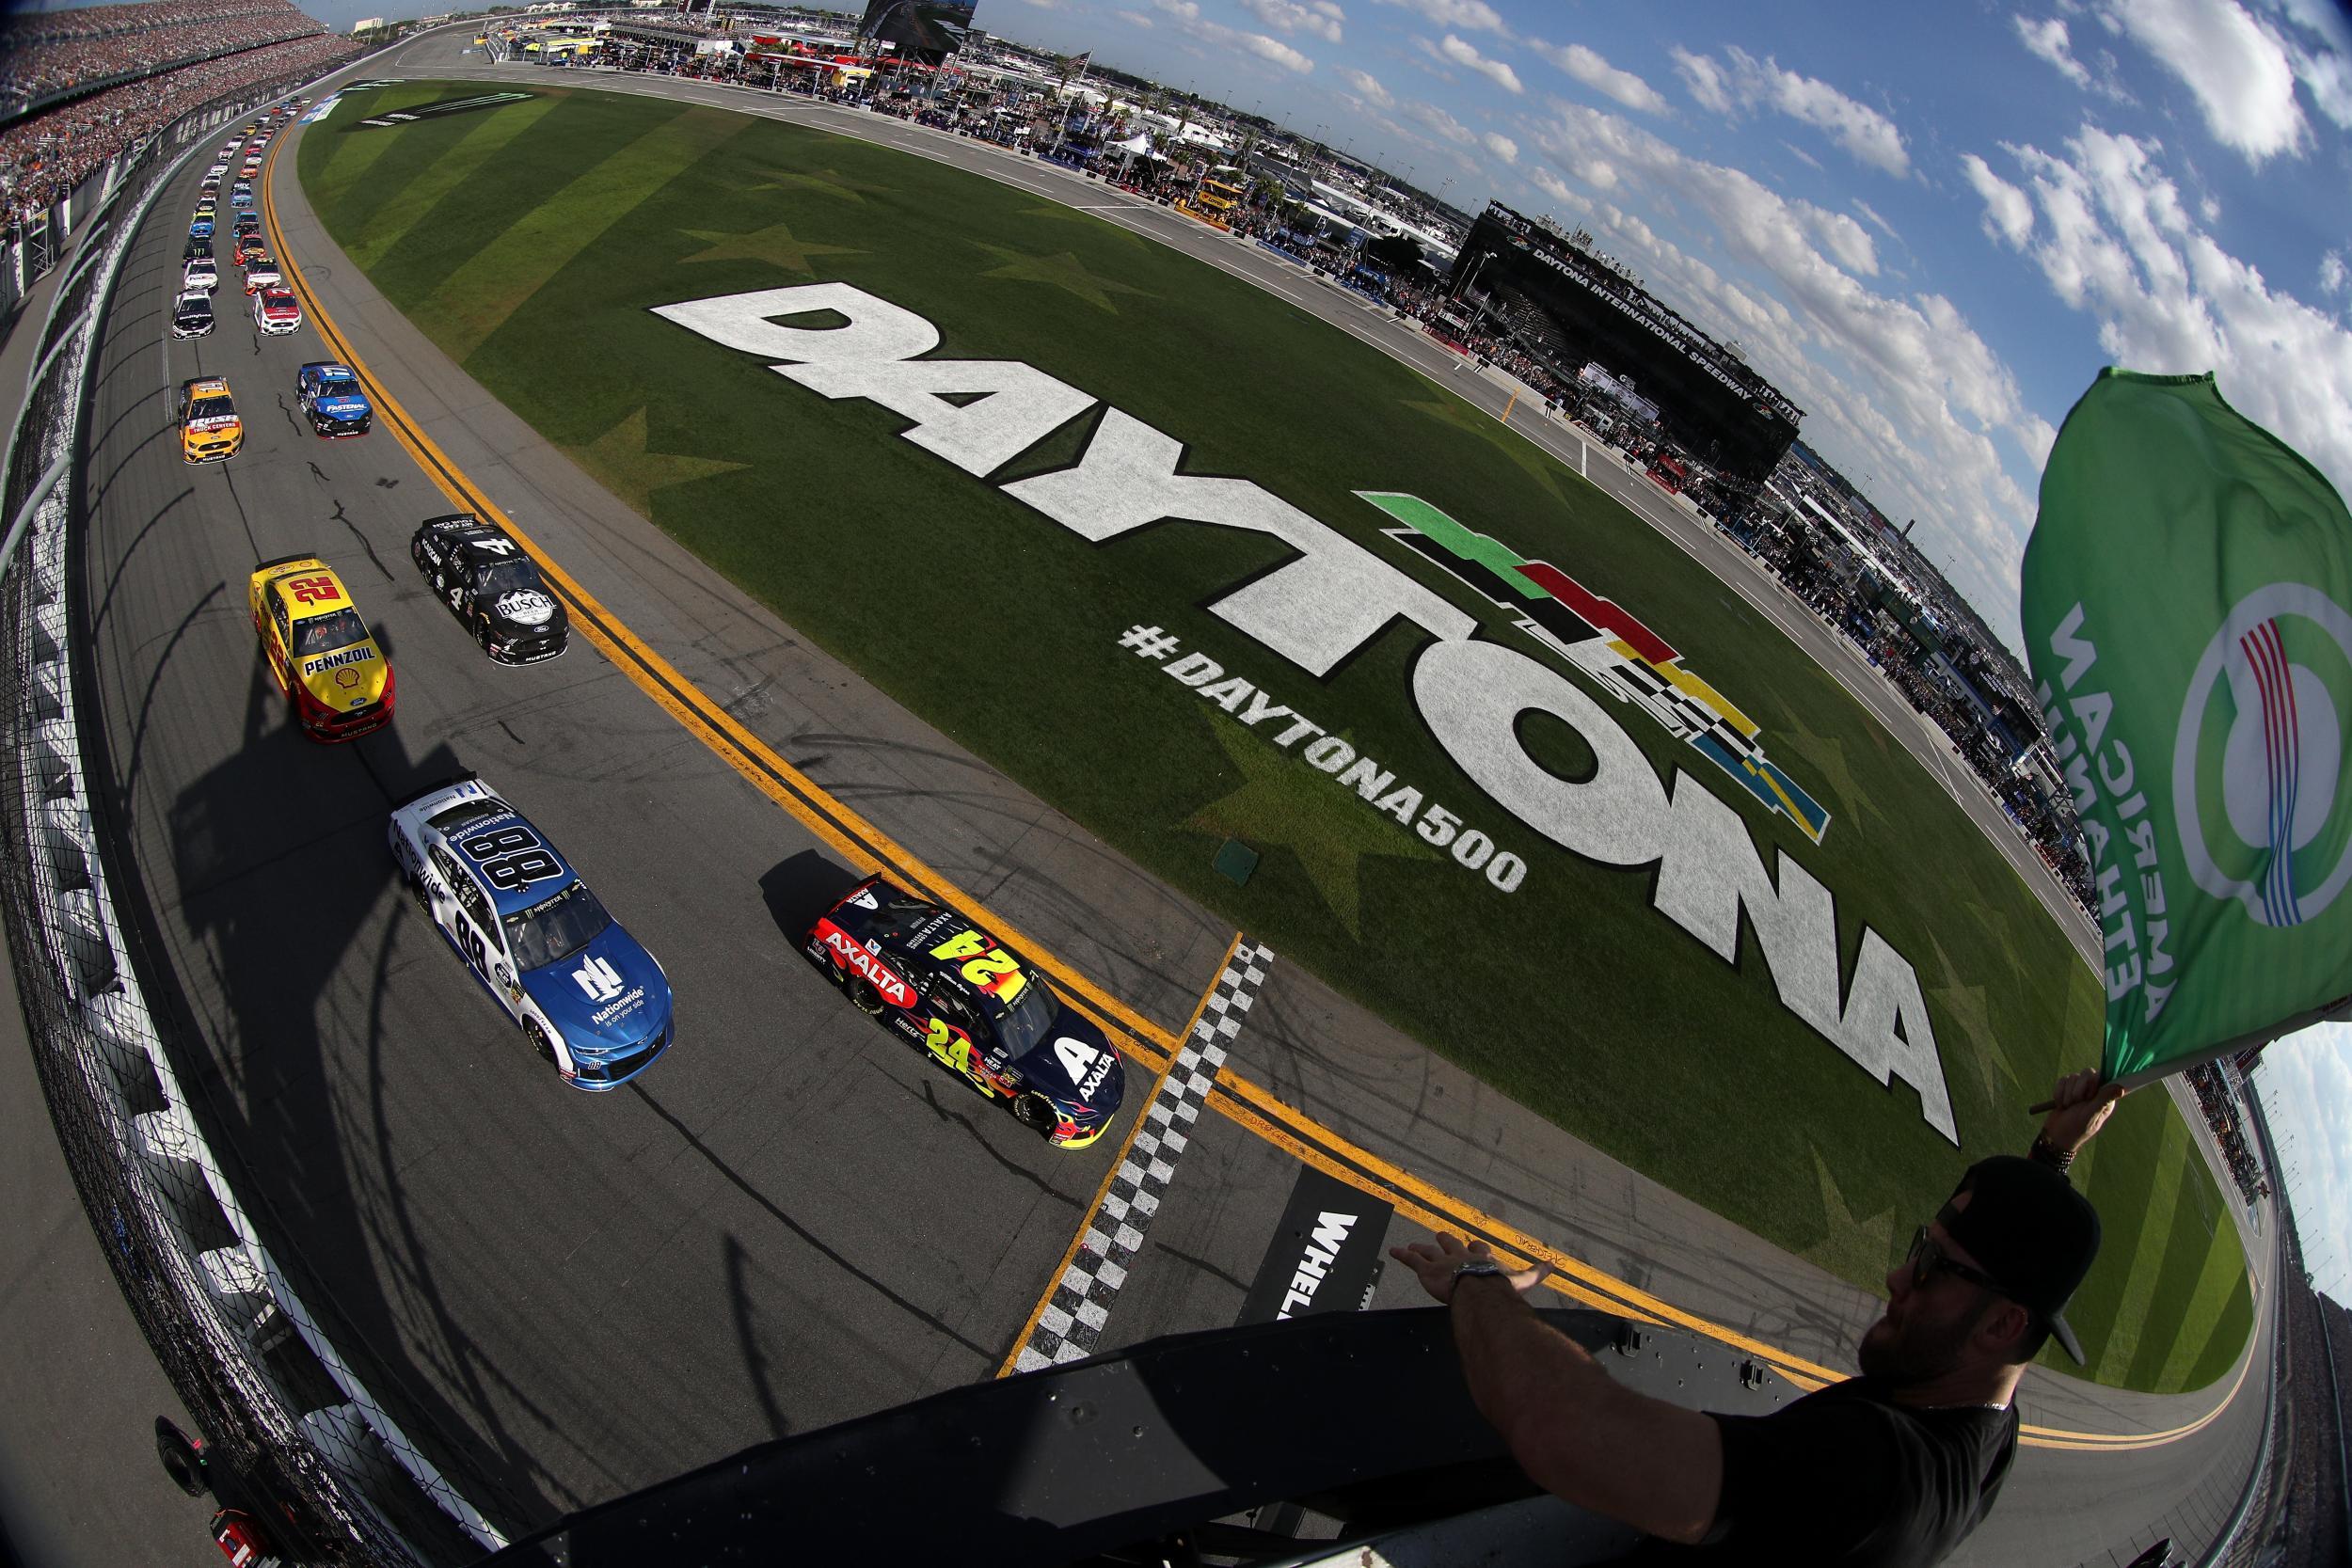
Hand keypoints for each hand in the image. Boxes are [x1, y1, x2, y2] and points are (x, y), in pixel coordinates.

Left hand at [1388, 1232, 1542, 1303]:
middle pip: (1451, 1244)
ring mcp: (1442, 1261)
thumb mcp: (1522, 1280)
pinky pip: (1411, 1261)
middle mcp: (1460, 1256)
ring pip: (1429, 1252)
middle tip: (1440, 1237)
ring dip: (1422, 1249)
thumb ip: (1537, 1272)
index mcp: (1481, 1258)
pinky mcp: (1427, 1270)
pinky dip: (1402, 1255)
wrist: (1479, 1290)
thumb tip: (1554, 1265)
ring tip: (1414, 1246)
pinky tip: (1392, 1251)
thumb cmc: (1499, 1286)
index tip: (1474, 1245)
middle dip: (1446, 1242)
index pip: (1477, 1248)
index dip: (1475, 1248)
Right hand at [2041, 1069, 2123, 1156]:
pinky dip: (2059, 1092)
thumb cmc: (2077, 1128)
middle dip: (2078, 1088)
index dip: (2093, 1082)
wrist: (2056, 1135)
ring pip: (2073, 1077)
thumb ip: (2103, 1100)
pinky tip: (2060, 1104)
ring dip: (2067, 1093)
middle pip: (2087, 1073)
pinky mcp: (2066, 1089)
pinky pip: (2062, 1080)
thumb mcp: (2090, 1115)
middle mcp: (2093, 1092)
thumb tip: (2121, 1088)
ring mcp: (2079, 1090)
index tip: (2088, 1096)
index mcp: (2104, 1098)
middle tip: (2077, 1102)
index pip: (2103, 1077)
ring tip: (2068, 1106)